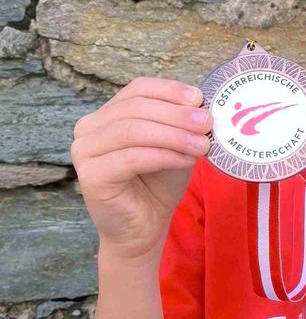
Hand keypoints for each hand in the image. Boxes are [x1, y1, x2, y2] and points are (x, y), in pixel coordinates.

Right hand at [71, 77, 211, 264]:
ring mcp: (85, 151)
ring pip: (133, 130)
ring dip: (173, 135)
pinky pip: (132, 158)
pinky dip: (163, 155)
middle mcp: (89, 128)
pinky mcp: (91, 176)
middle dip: (177, 114)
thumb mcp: (176, 148)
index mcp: (108, 115)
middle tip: (207, 123)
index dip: (169, 90)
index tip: (199, 98)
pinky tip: (187, 159)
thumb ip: (183, 127)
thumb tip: (204, 107)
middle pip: (136, 108)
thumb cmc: (158, 187)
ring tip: (203, 144)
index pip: (137, 89)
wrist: (144, 229)